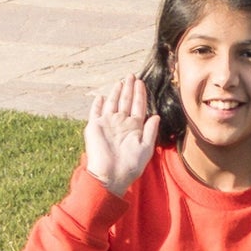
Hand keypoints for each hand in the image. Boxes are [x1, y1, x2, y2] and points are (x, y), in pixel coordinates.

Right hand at [84, 75, 160, 196]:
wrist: (110, 174)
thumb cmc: (130, 165)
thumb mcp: (146, 148)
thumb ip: (150, 131)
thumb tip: (156, 116)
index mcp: (134, 128)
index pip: (138, 107)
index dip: (140, 95)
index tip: (142, 83)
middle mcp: (121, 124)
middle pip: (126, 102)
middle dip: (129, 89)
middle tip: (132, 76)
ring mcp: (107, 124)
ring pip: (112, 103)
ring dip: (116, 92)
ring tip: (121, 81)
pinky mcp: (94, 126)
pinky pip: (95, 112)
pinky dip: (97, 104)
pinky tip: (101, 97)